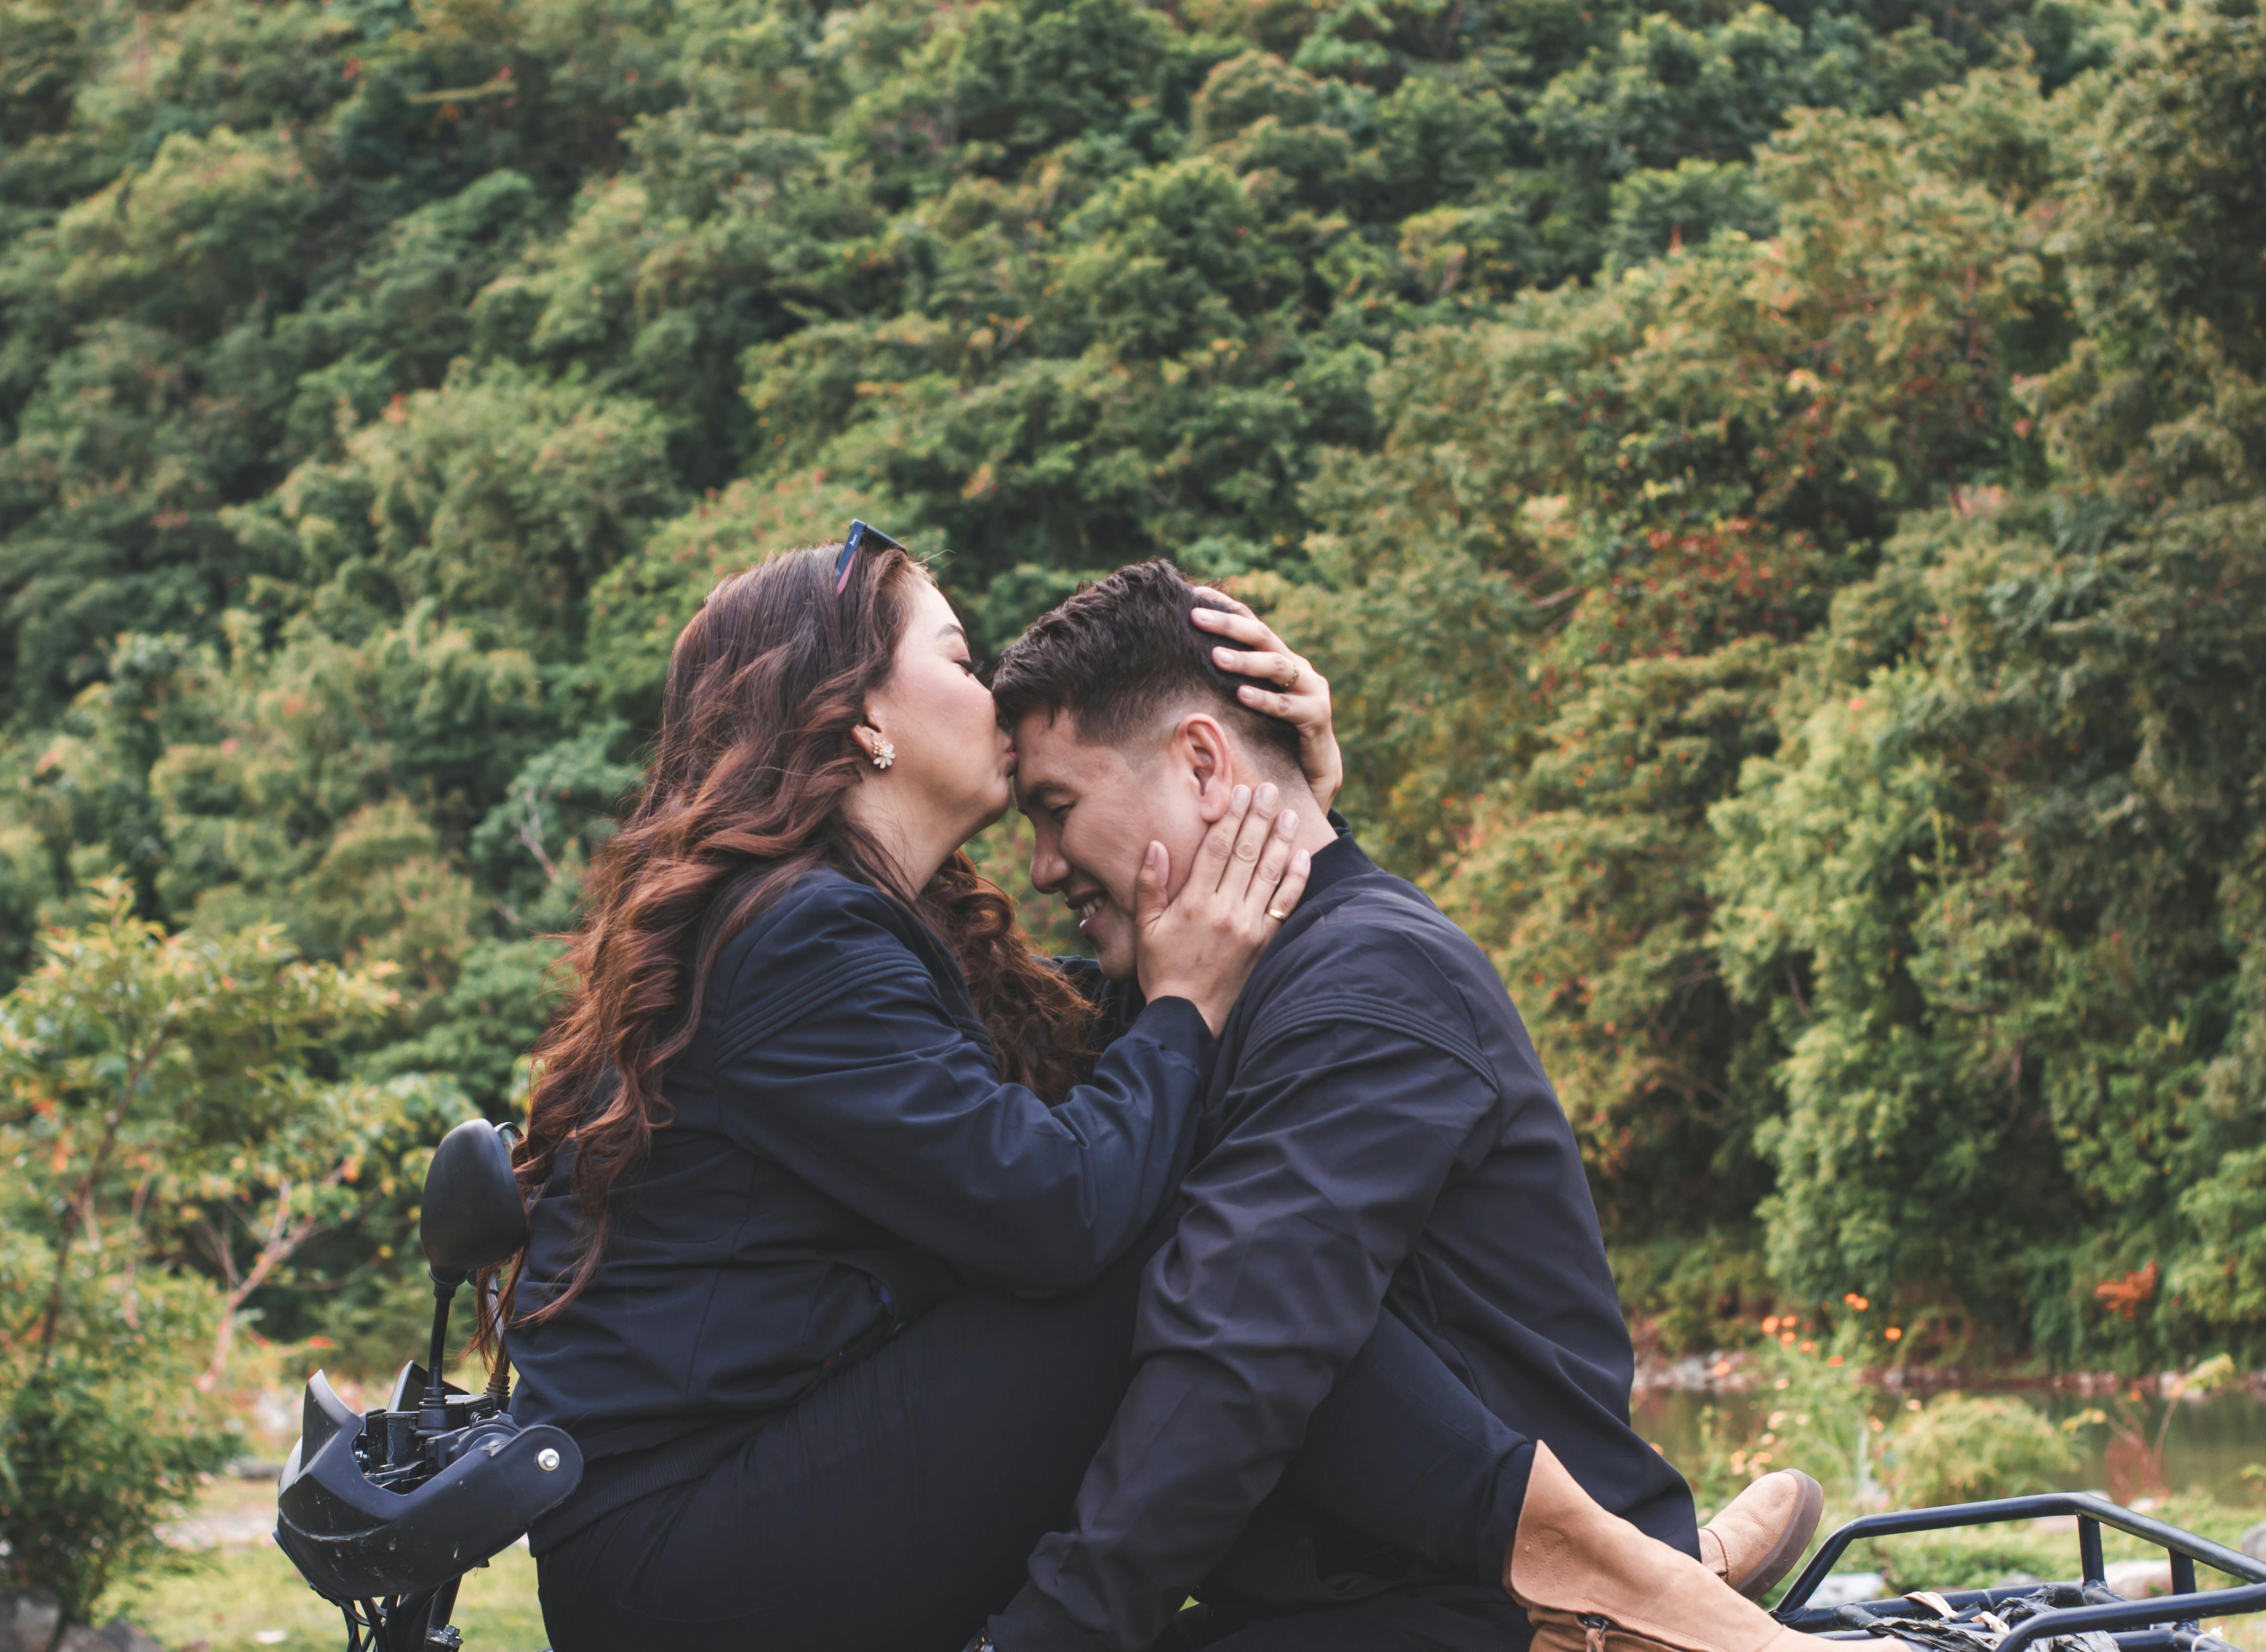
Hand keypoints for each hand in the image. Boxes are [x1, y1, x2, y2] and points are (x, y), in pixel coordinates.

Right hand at [1134, 782, 1313, 1034]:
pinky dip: (1296, 879)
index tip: (1241, 792)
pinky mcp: (1265, 942)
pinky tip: (1303, 856)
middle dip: (1259, 818)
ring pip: (1269, 873)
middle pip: (1246, 853)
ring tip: (1289, 814)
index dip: (1231, 817)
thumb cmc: (1162, 969)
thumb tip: (1156, 845)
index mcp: (1194, 902)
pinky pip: (1285, 904)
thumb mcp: (1145, 927)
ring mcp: (1249, 926)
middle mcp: (1225, 910)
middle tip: (1270, 790)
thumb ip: (1150, 885)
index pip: (1217, 849)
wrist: (1189, 1016)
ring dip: (1281, 840)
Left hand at [1194, 600, 1340, 814]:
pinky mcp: (1317, 715)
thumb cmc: (1275, 735)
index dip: (1226, 608)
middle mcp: (1298, 667)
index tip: (1194, 595)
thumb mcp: (1251, 703)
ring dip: (1245, 660)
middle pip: (1263, 636)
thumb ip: (1232, 681)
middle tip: (1196, 617)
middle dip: (1228, 624)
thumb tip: (1187, 664)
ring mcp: (1311, 689)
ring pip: (1276, 666)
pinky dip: (1264, 700)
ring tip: (1216, 657)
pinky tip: (1242, 695)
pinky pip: (1287, 706)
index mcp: (1281, 658)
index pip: (1253, 623)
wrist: (1314, 771)